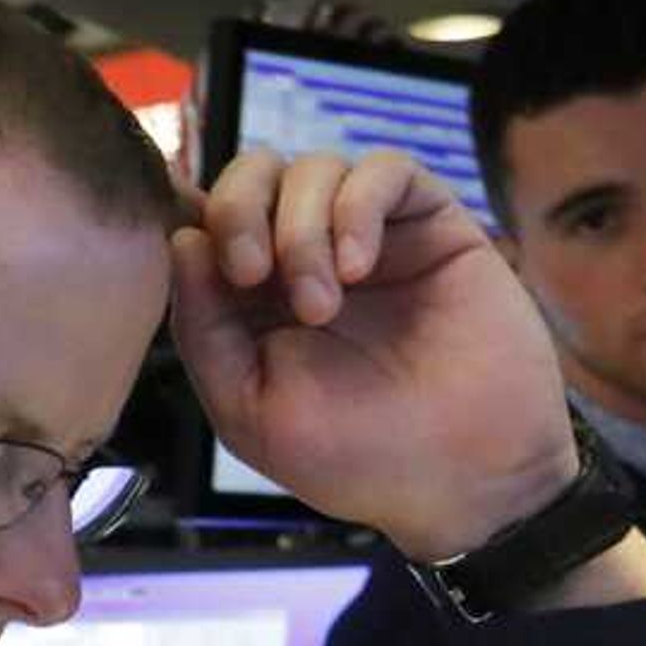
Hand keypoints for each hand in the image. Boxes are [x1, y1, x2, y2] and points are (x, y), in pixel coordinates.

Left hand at [171, 146, 578, 560]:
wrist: (463, 478)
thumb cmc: (353, 455)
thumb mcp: (247, 405)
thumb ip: (203, 327)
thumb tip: (181, 238)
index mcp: (250, 298)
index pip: (204, 220)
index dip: (188, 216)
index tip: (189, 251)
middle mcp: (304, 256)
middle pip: (252, 175)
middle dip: (238, 209)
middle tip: (250, 274)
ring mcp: (368, 236)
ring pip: (313, 168)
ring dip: (301, 227)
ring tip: (321, 306)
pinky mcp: (431, 224)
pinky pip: (384, 169)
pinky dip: (357, 205)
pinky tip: (357, 267)